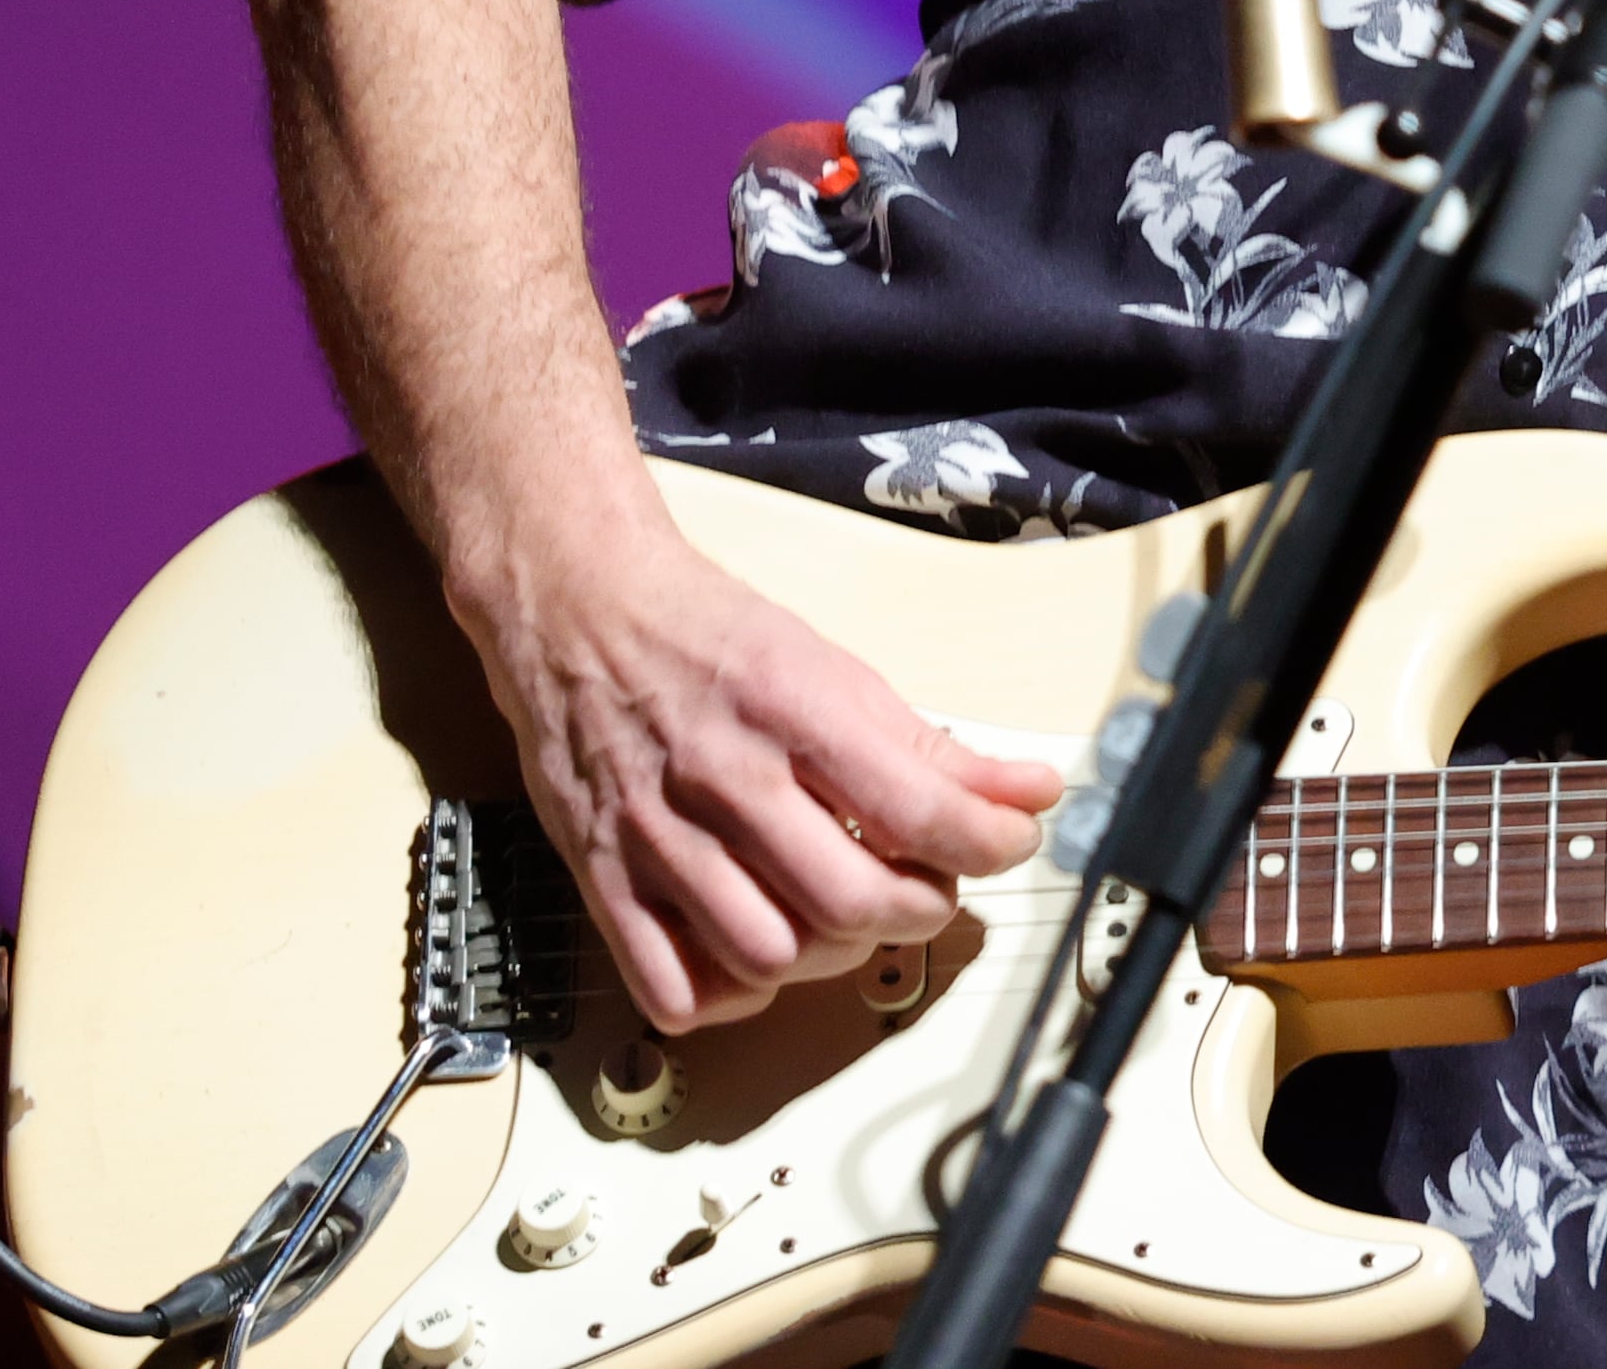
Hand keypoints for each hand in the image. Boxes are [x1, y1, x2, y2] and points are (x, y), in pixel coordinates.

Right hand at [455, 509, 1068, 1032]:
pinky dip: (731, 994)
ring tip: (848, 916)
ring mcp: (658, 838)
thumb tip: (1028, 793)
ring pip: (769, 955)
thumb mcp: (834, 669)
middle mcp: (725, 780)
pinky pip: (674, 988)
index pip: (918, 811)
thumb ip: (931, 745)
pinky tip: (760, 952)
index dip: (987, 844)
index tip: (1010, 841)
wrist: (579, 611)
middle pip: (851, 902)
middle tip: (929, 887)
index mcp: (793, 712)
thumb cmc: (709, 636)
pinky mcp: (604, 880)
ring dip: (831, 955)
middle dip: (919, 909)